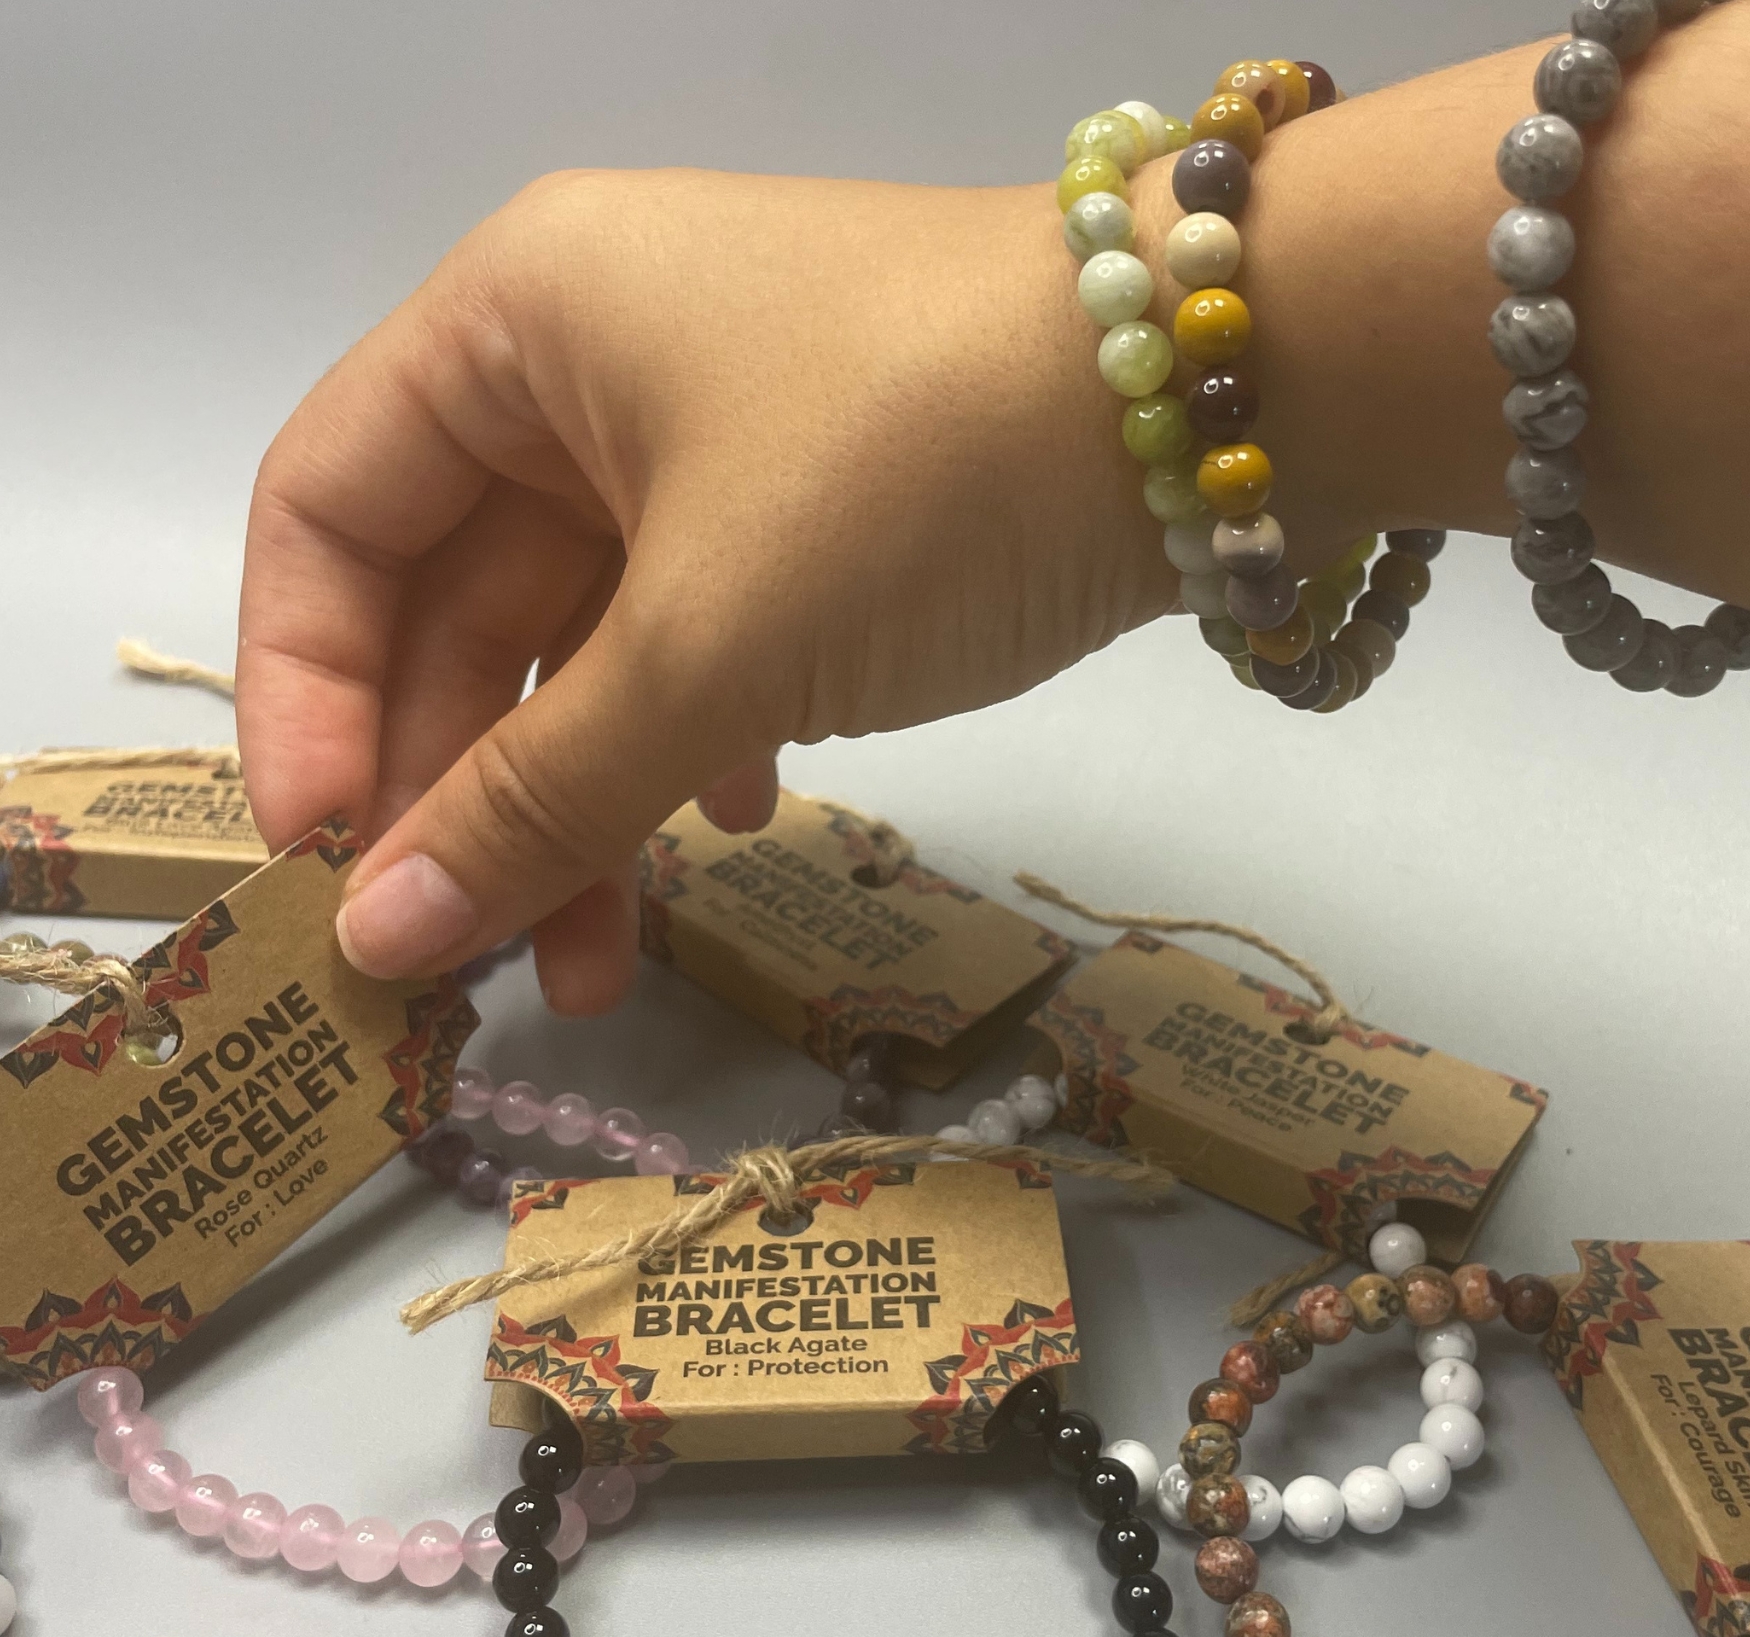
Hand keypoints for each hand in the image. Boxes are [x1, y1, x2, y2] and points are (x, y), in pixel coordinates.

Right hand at [237, 168, 1171, 1012]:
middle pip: (459, 603)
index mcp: (513, 325)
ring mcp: (715, 438)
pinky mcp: (818, 509)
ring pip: (591, 646)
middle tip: (471, 965)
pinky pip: (703, 642)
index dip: (306, 696)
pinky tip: (730, 828)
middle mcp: (592, 365)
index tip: (327, 863)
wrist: (1217, 401)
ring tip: (594, 971)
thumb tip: (386, 940)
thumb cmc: (915, 473)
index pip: (330, 513)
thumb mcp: (707, 642)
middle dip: (465, 795)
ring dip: (583, 808)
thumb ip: (539, 798)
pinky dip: (695, 745)